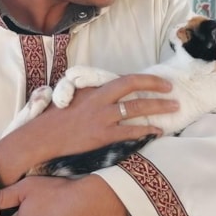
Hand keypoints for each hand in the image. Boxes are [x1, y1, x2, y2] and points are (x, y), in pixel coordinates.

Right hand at [0, 74, 177, 185]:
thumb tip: (108, 89)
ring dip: (158, 107)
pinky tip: (157, 131)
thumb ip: (90, 91)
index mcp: (92, 88)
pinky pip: (130, 131)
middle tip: (172, 90)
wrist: (42, 137)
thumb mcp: (70, 96)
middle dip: (156, 86)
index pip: (124, 78)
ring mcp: (102, 117)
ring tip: (174, 108)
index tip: (159, 80)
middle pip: (133, 87)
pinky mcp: (102, 135)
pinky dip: (146, 130)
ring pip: (136, 108)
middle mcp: (99, 99)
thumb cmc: (53, 117)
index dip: (145, 79)